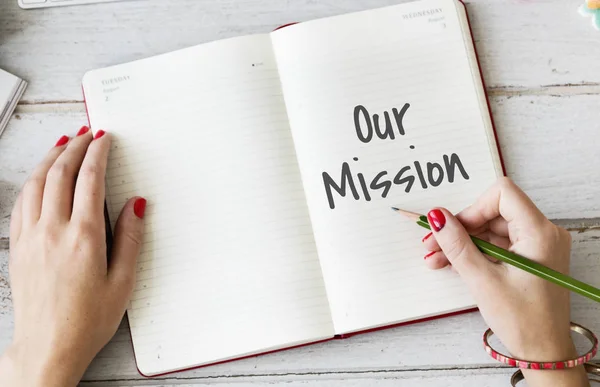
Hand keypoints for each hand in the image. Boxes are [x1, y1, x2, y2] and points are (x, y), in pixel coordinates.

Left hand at [0, 127, 145, 386]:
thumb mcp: (123, 282)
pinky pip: (21, 202)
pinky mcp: (19, 247)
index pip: (89, 179)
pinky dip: (32, 181)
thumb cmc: (86, 320)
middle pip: (60, 173)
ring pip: (36, 183)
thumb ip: (131, 238)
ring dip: (51, 158)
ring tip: (63, 143)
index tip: (104, 138)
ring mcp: (31, 237)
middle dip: (75, 147)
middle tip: (86, 133)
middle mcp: (53, 231)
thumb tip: (135, 205)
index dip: (97, 153)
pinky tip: (39, 177)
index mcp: (84, 237)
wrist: (47, 347)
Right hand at [422, 177, 588, 386]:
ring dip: (463, 242)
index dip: (473, 208)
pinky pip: (498, 244)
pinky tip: (453, 263)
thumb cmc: (524, 321)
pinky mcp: (530, 257)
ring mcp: (537, 245)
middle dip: (461, 228)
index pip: (502, 194)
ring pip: (492, 229)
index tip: (452, 228)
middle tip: (433, 244)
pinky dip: (476, 252)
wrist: (544, 352)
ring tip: (438, 258)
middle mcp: (543, 233)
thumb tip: (438, 217)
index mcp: (539, 233)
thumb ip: (457, 245)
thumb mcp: (482, 280)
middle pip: (493, 212)